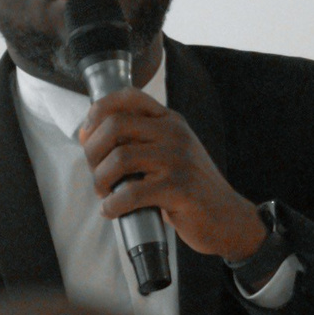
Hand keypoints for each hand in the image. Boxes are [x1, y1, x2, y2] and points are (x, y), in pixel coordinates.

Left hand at [76, 89, 265, 261]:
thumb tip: (87, 136)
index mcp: (169, 120)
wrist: (226, 218)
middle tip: (96, 173)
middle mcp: (174, 133)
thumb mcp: (168, 153)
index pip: (127, 96)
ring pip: (120, 158)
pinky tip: (112, 211)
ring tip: (105, 194)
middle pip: (115, 125)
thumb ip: (136, 140)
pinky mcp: (179, 188)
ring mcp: (178, 159)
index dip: (98, 112)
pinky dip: (113, 205)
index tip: (88, 137)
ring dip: (100, 180)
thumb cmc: (188, 189)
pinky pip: (131, 193)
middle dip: (92, 152)